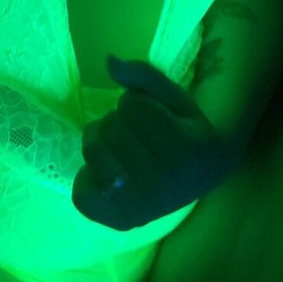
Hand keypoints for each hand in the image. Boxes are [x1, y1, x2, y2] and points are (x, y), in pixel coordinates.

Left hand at [72, 55, 232, 230]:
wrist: (201, 174)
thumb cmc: (184, 127)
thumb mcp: (172, 96)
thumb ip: (143, 75)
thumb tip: (109, 60)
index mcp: (186, 152)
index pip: (131, 105)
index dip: (135, 101)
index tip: (151, 114)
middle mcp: (165, 187)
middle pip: (110, 127)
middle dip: (116, 119)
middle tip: (134, 131)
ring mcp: (141, 209)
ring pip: (93, 150)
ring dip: (100, 139)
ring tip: (120, 147)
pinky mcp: (118, 221)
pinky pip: (81, 190)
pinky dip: (89, 173)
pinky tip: (111, 172)